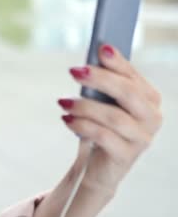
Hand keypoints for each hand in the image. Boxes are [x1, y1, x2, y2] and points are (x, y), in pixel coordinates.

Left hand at [58, 44, 162, 194]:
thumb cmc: (100, 128)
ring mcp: (142, 138)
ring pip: (115, 117)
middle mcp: (152, 118)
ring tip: (63, 102)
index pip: (134, 77)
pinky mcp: (126, 156)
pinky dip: (82, 125)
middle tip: (74, 71)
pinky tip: (67, 120)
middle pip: (128, 93)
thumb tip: (87, 64)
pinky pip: (104, 136)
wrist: (98, 168)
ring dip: (85, 106)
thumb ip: (102, 85)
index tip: (101, 48)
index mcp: (149, 99)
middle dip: (100, 79)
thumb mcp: (102, 104)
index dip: (118, 62)